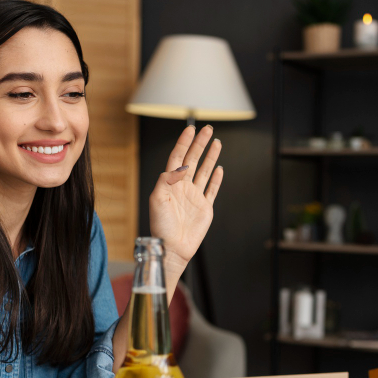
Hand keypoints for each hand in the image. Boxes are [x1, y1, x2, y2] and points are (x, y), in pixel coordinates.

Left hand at [149, 125, 223, 269]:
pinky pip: (212, 190)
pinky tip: (219, 168)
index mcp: (170, 184)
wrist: (173, 248)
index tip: (191, 130)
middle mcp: (183, 187)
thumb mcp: (157, 200)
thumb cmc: (162, 227)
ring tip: (216, 142)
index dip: (184, 143)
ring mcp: (195, 197)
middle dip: (200, 144)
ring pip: (204, 171)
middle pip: (193, 160)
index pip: (178, 158)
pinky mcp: (205, 207)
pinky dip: (216, 179)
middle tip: (207, 129)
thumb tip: (180, 166)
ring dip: (210, 156)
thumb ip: (167, 180)